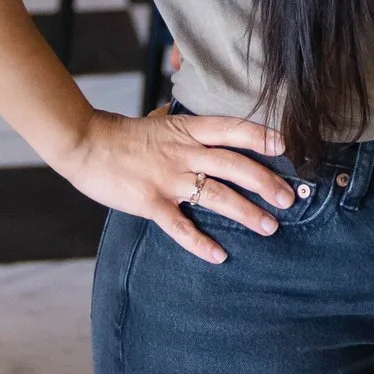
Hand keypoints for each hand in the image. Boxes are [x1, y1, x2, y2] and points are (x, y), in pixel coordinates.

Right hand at [53, 107, 298, 263]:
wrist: (85, 144)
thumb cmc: (121, 134)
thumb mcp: (158, 122)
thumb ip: (179, 123)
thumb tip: (188, 118)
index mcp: (188, 130)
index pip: (232, 129)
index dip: (261, 135)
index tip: (286, 145)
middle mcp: (184, 153)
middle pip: (234, 165)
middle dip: (265, 181)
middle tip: (289, 197)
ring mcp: (168, 179)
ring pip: (216, 196)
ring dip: (246, 212)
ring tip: (269, 226)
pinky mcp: (151, 203)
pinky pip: (180, 227)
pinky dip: (200, 243)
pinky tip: (219, 255)